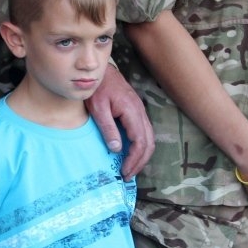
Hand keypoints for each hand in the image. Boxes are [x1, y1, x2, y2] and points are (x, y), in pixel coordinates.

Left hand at [86, 64, 154, 178]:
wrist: (102, 71)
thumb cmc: (98, 88)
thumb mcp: (98, 108)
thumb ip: (107, 128)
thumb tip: (117, 149)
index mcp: (132, 111)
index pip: (140, 141)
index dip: (134, 160)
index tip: (124, 172)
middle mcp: (140, 112)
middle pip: (149, 143)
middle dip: (140, 162)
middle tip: (127, 176)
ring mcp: (140, 112)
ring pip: (149, 139)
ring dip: (142, 156)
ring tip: (130, 170)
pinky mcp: (136, 112)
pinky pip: (144, 133)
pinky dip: (140, 147)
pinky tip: (130, 155)